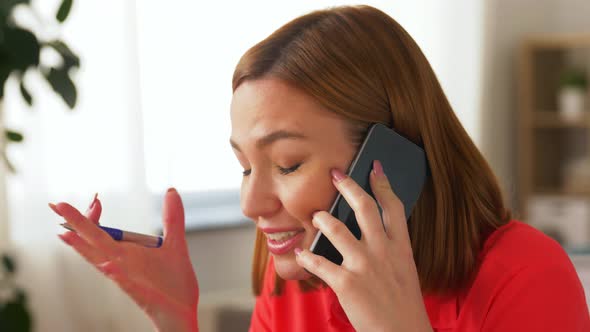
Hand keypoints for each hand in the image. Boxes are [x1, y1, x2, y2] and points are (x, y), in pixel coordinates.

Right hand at [49, 189, 198, 331]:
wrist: (184, 310)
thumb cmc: (174, 282)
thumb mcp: (175, 244)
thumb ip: (172, 218)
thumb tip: (171, 190)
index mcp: (128, 253)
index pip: (103, 232)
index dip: (95, 217)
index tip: (95, 200)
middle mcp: (122, 265)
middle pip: (96, 242)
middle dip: (78, 225)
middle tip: (58, 205)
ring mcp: (129, 279)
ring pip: (102, 262)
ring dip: (86, 249)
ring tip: (67, 234)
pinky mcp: (141, 294)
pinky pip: (126, 283)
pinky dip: (116, 274)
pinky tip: (108, 265)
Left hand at [294, 161, 431, 331]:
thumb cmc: (403, 305)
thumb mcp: (404, 271)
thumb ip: (390, 250)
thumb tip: (372, 233)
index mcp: (400, 248)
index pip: (393, 207)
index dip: (383, 184)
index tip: (374, 168)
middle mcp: (383, 251)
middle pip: (364, 208)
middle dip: (348, 186)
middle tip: (335, 174)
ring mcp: (364, 265)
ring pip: (336, 228)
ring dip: (322, 219)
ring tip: (315, 216)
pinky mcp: (347, 283)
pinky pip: (319, 263)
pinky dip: (306, 257)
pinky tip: (300, 254)